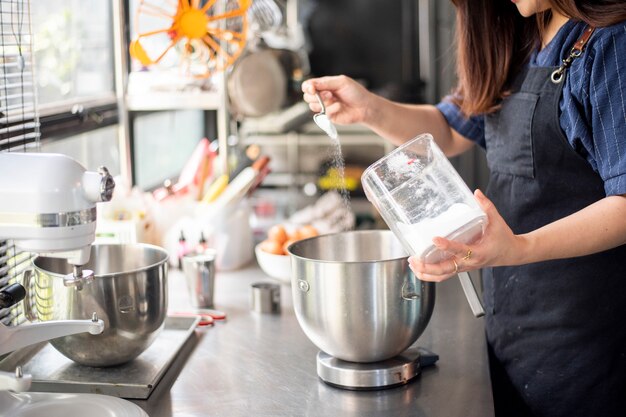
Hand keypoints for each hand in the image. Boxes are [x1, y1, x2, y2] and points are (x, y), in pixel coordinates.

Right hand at [302, 75, 373, 124]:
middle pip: (307, 96)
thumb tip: (311, 85)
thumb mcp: (341, 82)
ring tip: (335, 100)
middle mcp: (323, 95)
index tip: (313, 89)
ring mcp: (325, 106)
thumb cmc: (356, 93)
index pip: (308, 85)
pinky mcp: (328, 116)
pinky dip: (332, 110)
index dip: (308, 87)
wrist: (365, 107)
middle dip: (315, 96)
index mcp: (324, 85)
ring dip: (323, 102)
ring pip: (312, 106)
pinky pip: (323, 114)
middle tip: (328, 94)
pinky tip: (340, 107)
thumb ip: (325, 83)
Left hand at [408, 189, 526, 281]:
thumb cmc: (504, 239)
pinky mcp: (460, 268)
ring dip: (426, 272)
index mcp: (479, 252)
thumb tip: (477, 192)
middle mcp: (469, 263)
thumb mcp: (497, 221)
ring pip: (442, 276)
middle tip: (415, 258)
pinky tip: (419, 267)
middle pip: (446, 270)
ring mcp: (464, 267)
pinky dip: (430, 274)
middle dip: (428, 267)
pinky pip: (444, 275)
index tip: (435, 239)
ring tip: (412, 263)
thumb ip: (486, 206)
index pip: (461, 251)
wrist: (511, 254)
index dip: (447, 246)